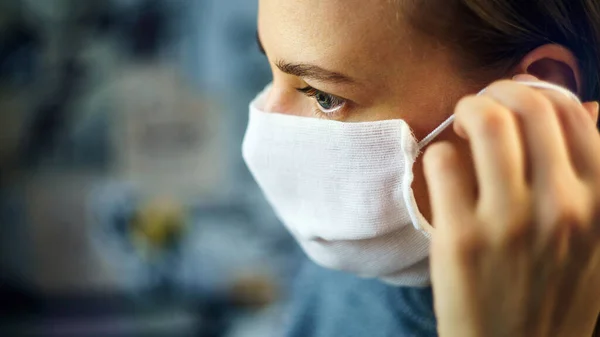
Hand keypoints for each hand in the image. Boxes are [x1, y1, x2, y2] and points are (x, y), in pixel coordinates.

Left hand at [423, 76, 599, 336]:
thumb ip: (597, 176)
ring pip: (488, 124)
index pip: (574, 114)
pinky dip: (439, 153)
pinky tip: (443, 166)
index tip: (517, 99)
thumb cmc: (554, 293)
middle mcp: (562, 207)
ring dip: (469, 109)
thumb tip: (592, 109)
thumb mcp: (596, 239)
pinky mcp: (462, 238)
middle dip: (500, 91)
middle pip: (530, 108)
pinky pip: (444, 162)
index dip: (539, 92)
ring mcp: (510, 222)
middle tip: (483, 102)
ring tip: (460, 118)